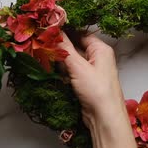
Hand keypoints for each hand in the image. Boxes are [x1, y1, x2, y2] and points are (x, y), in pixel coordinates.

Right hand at [58, 33, 137, 147]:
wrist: (104, 118)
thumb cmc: (96, 90)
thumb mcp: (78, 66)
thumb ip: (64, 48)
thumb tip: (54, 30)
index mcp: (100, 49)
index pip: (80, 33)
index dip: (65, 31)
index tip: (47, 30)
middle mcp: (98, 58)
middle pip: (75, 47)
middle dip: (60, 48)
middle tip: (43, 46)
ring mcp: (92, 71)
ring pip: (71, 60)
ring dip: (60, 62)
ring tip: (47, 60)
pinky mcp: (85, 82)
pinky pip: (72, 72)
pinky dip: (64, 73)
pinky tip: (56, 75)